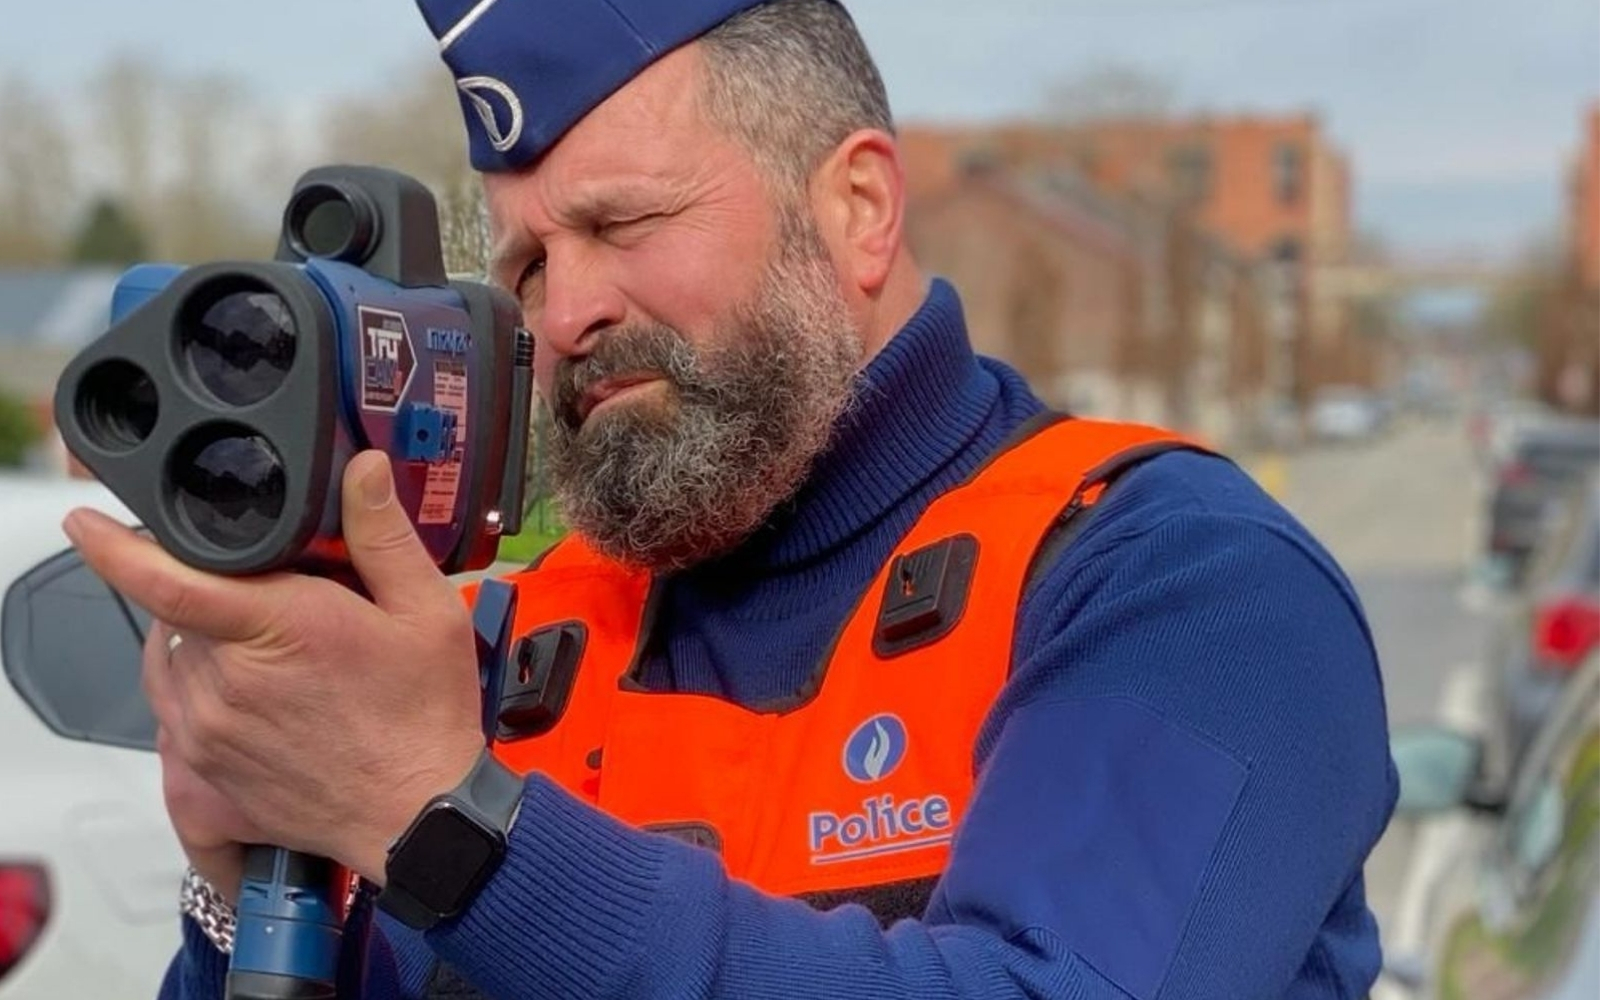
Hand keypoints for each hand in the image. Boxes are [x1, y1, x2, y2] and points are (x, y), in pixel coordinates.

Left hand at [67, 452, 485, 882]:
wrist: (416, 815)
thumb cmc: (423, 718)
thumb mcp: (427, 612)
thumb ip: (383, 534)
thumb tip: (364, 470)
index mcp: (281, 628)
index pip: (172, 582)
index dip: (117, 549)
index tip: (85, 523)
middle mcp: (229, 680)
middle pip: (179, 612)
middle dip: (217, 593)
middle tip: (282, 602)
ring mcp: (208, 728)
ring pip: (170, 657)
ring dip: (201, 640)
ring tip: (270, 648)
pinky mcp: (202, 766)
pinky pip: (173, 706)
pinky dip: (197, 685)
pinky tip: (251, 688)